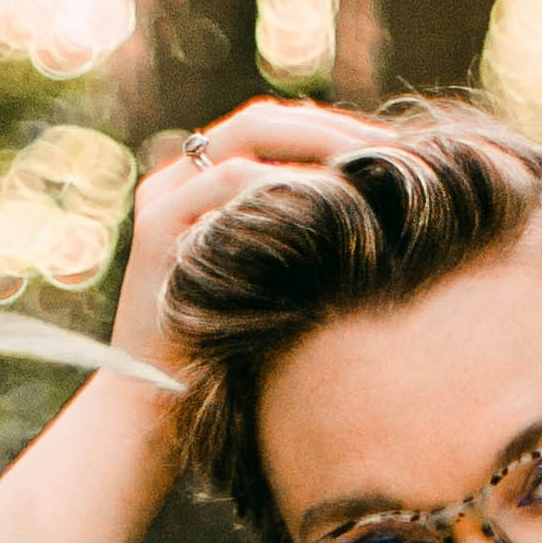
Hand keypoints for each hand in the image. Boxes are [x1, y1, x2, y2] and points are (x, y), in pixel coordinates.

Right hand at [110, 95, 418, 389]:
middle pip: (263, 120)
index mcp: (201, 188)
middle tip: (393, 147)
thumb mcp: (269, 295)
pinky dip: (283, 182)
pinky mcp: (157, 226)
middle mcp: (177, 181)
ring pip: (247, 136)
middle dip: (333, 128)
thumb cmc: (219, 372)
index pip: (273, 130)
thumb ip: (296, 247)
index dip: (332, 130)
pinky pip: (228, 180)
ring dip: (317, 146)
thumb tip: (375, 221)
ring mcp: (163, 199)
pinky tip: (332, 200)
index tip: (392, 150)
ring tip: (372, 167)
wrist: (148, 422)